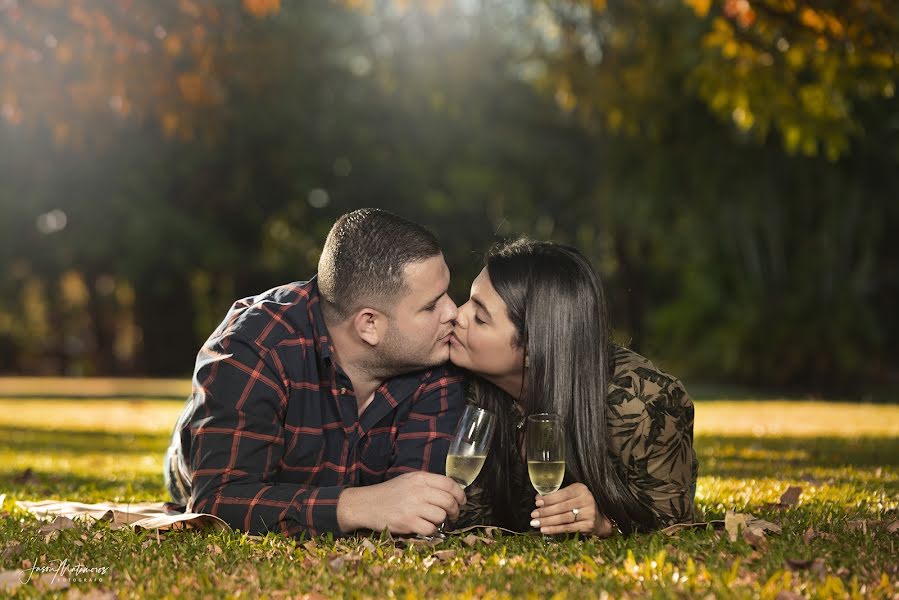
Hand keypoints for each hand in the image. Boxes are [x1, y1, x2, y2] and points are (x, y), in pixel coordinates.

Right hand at [337, 472, 465, 535]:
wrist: (366, 504)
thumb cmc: (390, 493)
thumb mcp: (409, 480)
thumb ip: (428, 483)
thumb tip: (452, 491)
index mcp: (420, 478)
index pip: (449, 484)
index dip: (460, 494)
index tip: (462, 501)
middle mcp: (418, 491)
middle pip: (449, 501)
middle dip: (456, 510)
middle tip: (454, 515)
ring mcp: (413, 507)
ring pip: (441, 516)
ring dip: (442, 520)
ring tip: (435, 520)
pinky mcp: (407, 522)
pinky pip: (431, 529)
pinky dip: (432, 530)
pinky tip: (425, 527)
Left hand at [529, 482, 612, 536]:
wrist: (599, 520)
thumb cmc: (580, 505)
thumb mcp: (573, 495)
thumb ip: (559, 495)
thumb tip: (538, 499)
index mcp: (581, 489)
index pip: (562, 494)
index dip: (548, 499)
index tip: (537, 502)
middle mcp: (586, 499)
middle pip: (561, 507)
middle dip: (545, 511)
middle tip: (533, 515)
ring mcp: (588, 513)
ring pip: (563, 518)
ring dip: (547, 521)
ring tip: (536, 523)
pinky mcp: (588, 525)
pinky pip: (567, 528)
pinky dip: (554, 529)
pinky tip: (544, 530)